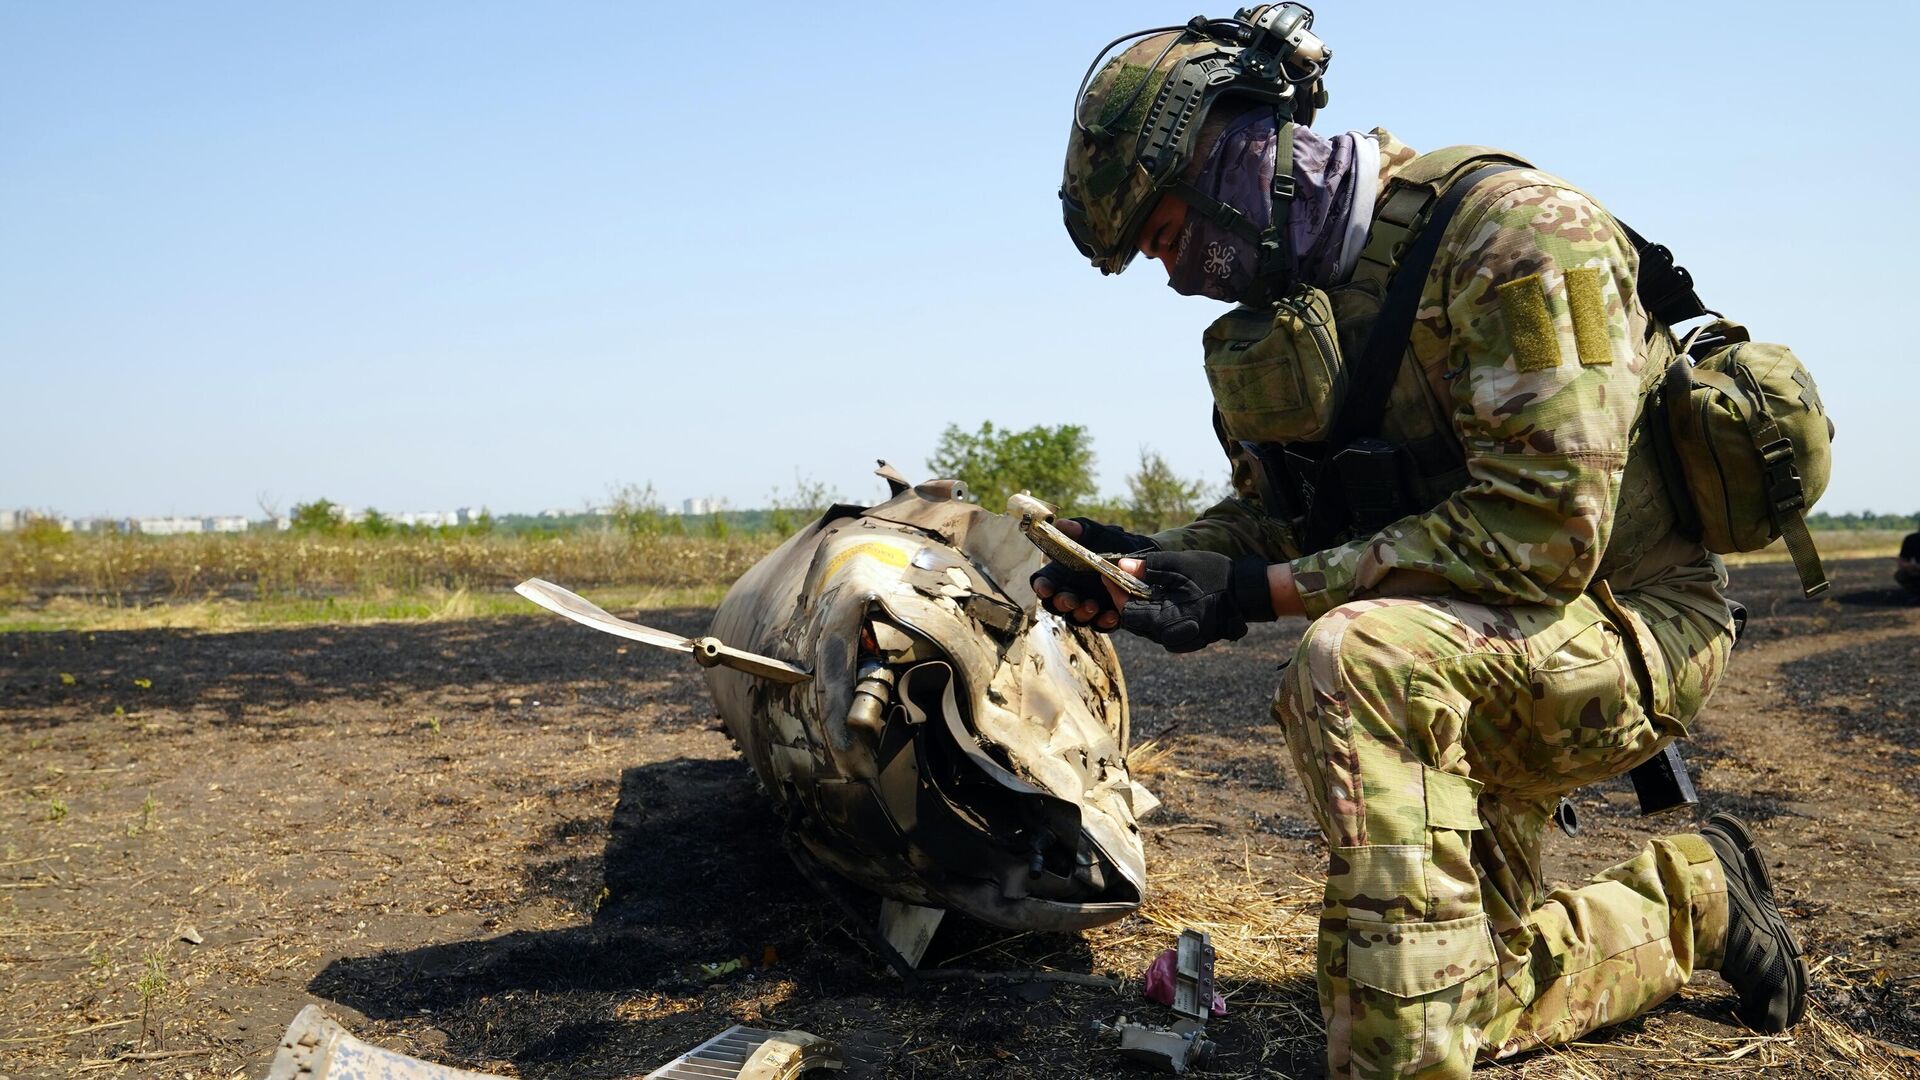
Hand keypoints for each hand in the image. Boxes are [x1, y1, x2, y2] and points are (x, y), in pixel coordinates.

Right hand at [1030, 518, 1157, 630]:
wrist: (1139, 555)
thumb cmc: (1111, 543)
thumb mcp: (1097, 534)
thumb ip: (1079, 530)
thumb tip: (1060, 524)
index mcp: (1061, 573)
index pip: (1043, 583)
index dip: (1041, 587)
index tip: (1046, 588)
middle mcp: (1070, 591)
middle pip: (1055, 605)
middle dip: (1062, 603)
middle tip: (1073, 600)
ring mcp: (1086, 606)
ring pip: (1075, 617)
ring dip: (1082, 614)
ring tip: (1094, 605)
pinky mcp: (1104, 616)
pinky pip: (1099, 624)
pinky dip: (1104, 622)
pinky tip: (1112, 615)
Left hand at [1112, 551, 1274, 652]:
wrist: (1247, 593)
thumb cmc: (1216, 577)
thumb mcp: (1181, 565)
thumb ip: (1151, 567)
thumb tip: (1123, 566)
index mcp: (1168, 622)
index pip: (1128, 613)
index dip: (1116, 593)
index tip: (1108, 573)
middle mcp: (1170, 637)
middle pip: (1134, 622)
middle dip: (1124, 598)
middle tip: (1119, 575)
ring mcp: (1179, 640)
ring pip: (1146, 626)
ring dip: (1137, 604)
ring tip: (1134, 582)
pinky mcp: (1185, 638)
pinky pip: (1159, 628)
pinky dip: (1152, 611)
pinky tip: (1153, 594)